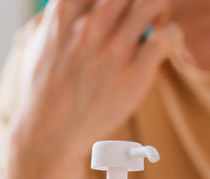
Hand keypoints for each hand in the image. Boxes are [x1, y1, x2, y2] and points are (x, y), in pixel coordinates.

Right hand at [10, 0, 181, 171]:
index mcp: (64, 14)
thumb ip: (49, 21)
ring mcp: (113, 50)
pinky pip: (168, 38)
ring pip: (153, 1)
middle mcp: (90, 27)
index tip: (117, 3)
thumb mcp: (36, 46)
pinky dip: (173, 35)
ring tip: (156, 23)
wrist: (49, 133)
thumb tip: (51, 11)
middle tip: (140, 11)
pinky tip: (163, 45)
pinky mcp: (134, 74)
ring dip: (160, 7)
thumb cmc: (44, 90)